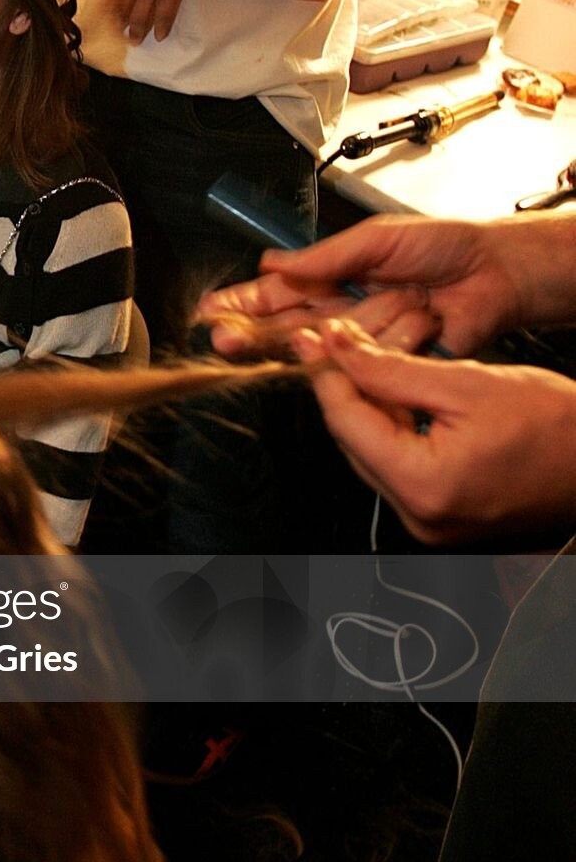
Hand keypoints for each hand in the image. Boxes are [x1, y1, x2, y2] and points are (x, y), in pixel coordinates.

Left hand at [113, 0, 232, 42]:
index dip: (109, 4)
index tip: (107, 13)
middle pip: (124, 6)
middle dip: (120, 22)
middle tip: (118, 32)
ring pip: (141, 15)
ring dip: (138, 30)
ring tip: (135, 40)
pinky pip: (165, 16)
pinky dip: (163, 27)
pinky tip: (160, 37)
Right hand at [200, 216, 535, 360]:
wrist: (494, 273)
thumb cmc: (442, 247)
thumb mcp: (377, 239)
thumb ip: (324, 257)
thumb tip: (274, 264)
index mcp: (328, 278)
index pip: (273, 295)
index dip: (241, 304)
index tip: (209, 312)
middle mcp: (339, 313)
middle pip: (283, 329)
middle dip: (252, 334)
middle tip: (224, 339)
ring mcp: (361, 341)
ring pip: (327, 346)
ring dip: (363, 322)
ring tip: (407, 297)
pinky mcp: (387, 363)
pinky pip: (370, 360)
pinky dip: (394, 335)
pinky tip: (418, 316)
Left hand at [292, 319, 575, 543]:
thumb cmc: (558, 427)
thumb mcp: (468, 382)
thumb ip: (392, 370)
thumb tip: (338, 348)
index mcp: (424, 484)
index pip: (347, 422)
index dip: (325, 373)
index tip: (311, 337)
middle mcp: (420, 516)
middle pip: (354, 442)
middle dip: (343, 389)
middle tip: (333, 343)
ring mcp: (430, 524)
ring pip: (372, 455)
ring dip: (367, 409)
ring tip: (366, 362)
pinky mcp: (441, 520)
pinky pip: (398, 469)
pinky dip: (393, 432)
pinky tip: (398, 397)